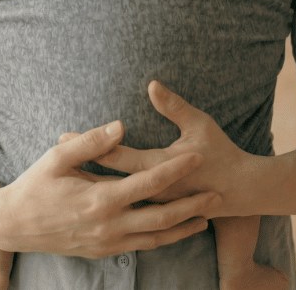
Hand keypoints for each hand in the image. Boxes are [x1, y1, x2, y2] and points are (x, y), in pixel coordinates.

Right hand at [0, 120, 220, 258]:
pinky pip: (141, 247)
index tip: (197, 156)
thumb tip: (121, 125)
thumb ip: (91, 141)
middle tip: (217, 194)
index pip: (148, 182)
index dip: (175, 169)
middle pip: (161, 216)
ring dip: (183, 227)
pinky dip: (162, 240)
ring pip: (155, 238)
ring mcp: (106, 243)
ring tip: (206, 216)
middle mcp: (108, 225)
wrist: (13, 225)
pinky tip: (173, 231)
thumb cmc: (34, 186)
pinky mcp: (102, 252)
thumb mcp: (57, 157)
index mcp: (99, 198)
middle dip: (192, 205)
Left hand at [59, 81, 250, 216]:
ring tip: (63, 173)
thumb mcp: (199, 124)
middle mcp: (152, 191)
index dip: (90, 144)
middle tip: (53, 152)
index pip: (115, 157)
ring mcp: (155, 204)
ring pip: (114, 197)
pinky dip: (107, 198)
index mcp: (159, 168)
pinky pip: (126, 206)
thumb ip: (174, 106)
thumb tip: (151, 84)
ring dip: (91, 183)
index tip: (64, 135)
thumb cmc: (222, 153)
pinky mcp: (159, 210)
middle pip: (107, 178)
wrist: (242, 190)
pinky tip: (91, 192)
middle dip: (81, 165)